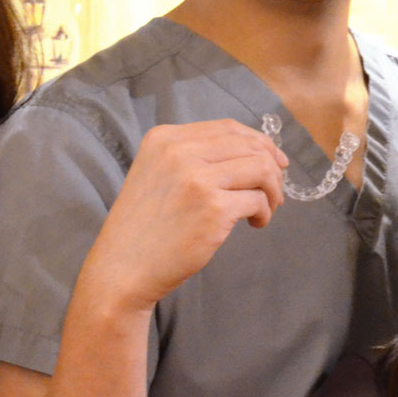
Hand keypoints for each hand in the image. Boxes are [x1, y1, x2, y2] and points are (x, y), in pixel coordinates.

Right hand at [81, 120, 287, 311]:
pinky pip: (258, 201)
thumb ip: (196, 157)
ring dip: (272, 190)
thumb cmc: (146, 226)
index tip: (274, 161)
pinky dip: (265, 212)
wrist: (122, 268)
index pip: (229, 128)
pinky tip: (255, 224)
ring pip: (261, 168)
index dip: (259, 142)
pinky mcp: (213, 209)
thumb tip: (258, 151)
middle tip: (274, 191)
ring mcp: (197, 179)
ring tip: (266, 209)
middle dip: (272, 167)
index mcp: (165, 138)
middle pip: (250, 146)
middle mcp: (179, 152)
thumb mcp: (159, 174)